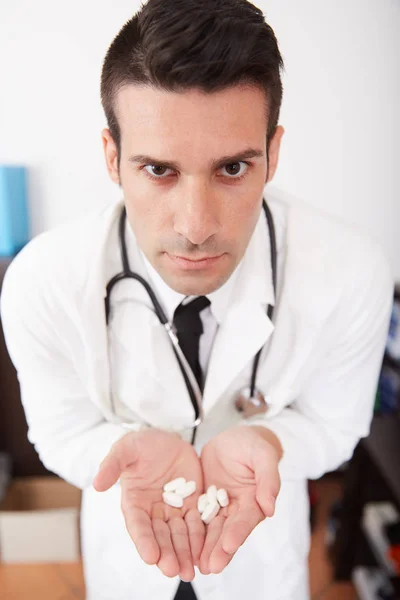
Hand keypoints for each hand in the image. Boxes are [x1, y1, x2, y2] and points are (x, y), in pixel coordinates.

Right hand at [92, 429, 203, 580]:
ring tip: (189, 571)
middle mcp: (153, 511)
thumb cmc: (142, 444)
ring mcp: (174, 509)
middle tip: (174, 571)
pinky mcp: (193, 504)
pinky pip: (197, 523)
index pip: (138, 525)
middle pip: (160, 536)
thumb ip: (112, 464)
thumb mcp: (126, 448)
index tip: (150, 557)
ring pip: (179, 535)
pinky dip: (201, 539)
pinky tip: (205, 553)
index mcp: (134, 501)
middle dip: (166, 554)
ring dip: (184, 554)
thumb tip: (97, 483)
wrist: (166, 439)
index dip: (144, 541)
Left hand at [199, 426, 280, 573]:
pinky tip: (184, 547)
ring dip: (206, 548)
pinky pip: (198, 518)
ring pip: (213, 530)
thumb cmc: (254, 445)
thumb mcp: (263, 455)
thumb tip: (270, 508)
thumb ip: (268, 479)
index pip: (246, 519)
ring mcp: (221, 506)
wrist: (235, 438)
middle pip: (229, 531)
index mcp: (255, 500)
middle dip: (220, 549)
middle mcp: (238, 508)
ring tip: (198, 566)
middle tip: (210, 566)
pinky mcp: (205, 501)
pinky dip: (193, 533)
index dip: (238, 532)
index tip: (229, 545)